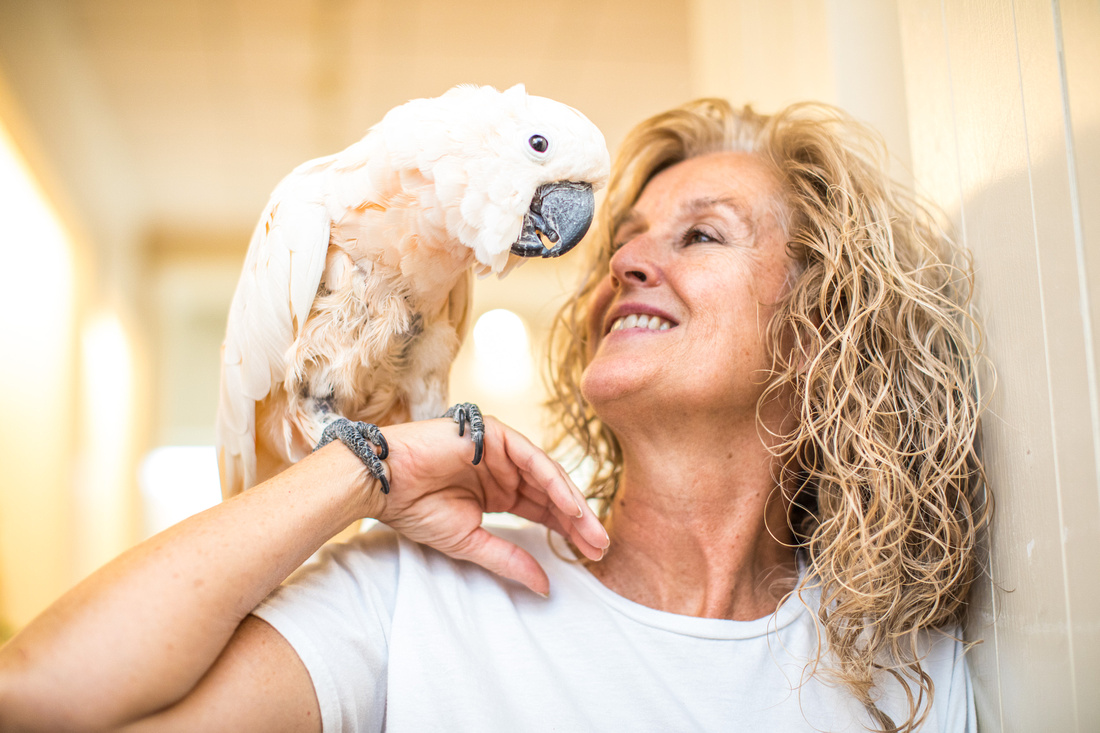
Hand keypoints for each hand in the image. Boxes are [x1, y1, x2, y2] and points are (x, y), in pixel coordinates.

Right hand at [353, 416, 608, 595]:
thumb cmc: (416, 510)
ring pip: (548, 476)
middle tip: (601, 547)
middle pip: (552, 495)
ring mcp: (501, 450)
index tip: (592, 555)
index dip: (568, 531)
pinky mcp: (495, 434)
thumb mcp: (470, 542)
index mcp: (499, 492)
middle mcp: (505, 469)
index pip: (543, 511)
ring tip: (592, 532)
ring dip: (572, 504)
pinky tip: (570, 506)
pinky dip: (554, 482)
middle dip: (578, 521)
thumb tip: (545, 587)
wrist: (383, 484)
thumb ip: (509, 560)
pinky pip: (533, 459)